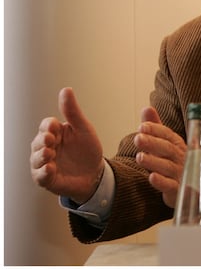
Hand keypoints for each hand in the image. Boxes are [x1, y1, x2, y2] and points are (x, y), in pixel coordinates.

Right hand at [30, 88, 104, 203]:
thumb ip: (73, 111)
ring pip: (36, 159)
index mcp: (55, 133)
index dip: (48, 126)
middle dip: (42, 140)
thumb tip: (66, 89)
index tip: (55, 126)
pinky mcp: (47, 179)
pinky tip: (50, 168)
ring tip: (50, 154)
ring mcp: (45, 164)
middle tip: (50, 140)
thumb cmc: (87, 149)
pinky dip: (44, 173)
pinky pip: (40, 176)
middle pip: (38, 142)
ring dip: (41, 156)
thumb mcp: (83, 128)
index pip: (46, 126)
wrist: (96, 173)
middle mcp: (46, 148)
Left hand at [133, 106, 186, 207]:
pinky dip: (162, 182)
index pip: (168, 135)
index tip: (142, 126)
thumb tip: (147, 108)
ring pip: (167, 167)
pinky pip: (171, 186)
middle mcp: (181, 158)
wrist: (192, 187)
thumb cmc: (174, 162)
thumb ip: (156, 128)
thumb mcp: (165, 144)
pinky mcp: (177, 190)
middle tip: (138, 138)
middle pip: (167, 149)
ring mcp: (180, 174)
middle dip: (153, 143)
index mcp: (178, 145)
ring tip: (139, 157)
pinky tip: (151, 177)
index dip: (156, 130)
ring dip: (154, 161)